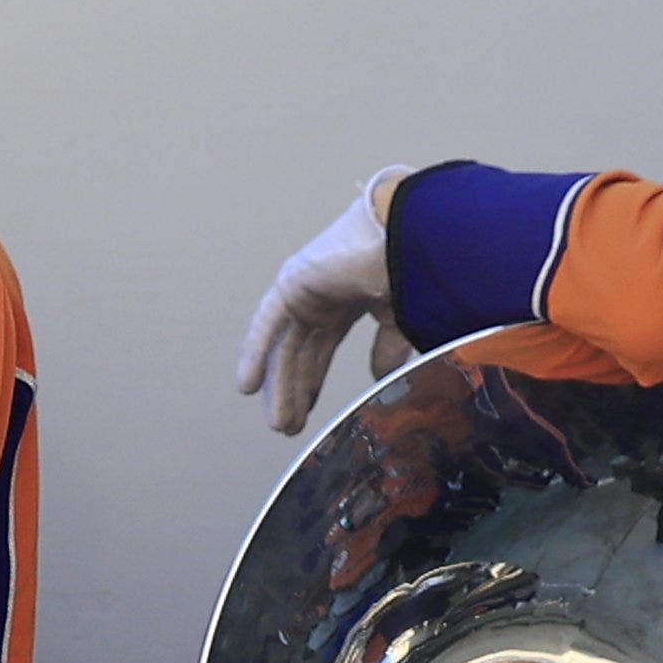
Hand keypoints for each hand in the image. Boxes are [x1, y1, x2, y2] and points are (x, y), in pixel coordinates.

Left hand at [233, 180, 399, 436]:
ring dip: (280, 386)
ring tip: (280, 424)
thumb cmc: (414, 267)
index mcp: (348, 299)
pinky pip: (267, 324)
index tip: (309, 412)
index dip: (312, 381)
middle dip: (294, 391)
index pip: (322, 347)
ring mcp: (305, 288)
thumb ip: (388, 347)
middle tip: (288, 427)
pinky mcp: (292, 282)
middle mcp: (323, 295)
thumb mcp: (399, 318)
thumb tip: (380, 377)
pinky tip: (247, 386)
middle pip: (300, 352)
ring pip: (287, 346)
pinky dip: (255, 353)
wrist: (413, 235)